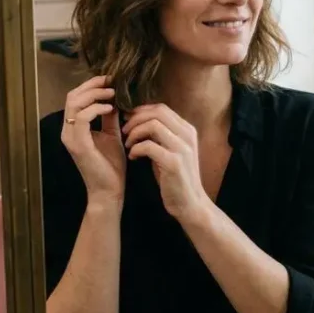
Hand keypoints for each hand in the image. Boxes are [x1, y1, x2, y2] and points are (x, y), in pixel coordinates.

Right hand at [60, 75, 124, 201]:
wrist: (110, 191)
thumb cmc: (111, 166)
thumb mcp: (112, 135)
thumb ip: (109, 117)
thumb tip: (114, 99)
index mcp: (74, 127)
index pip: (75, 97)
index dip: (91, 85)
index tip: (111, 79)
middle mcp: (67, 131)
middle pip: (72, 96)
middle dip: (92, 85)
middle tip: (111, 81)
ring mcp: (70, 137)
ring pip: (75, 104)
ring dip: (95, 94)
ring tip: (113, 93)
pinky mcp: (78, 145)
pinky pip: (82, 118)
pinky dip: (96, 108)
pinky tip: (111, 108)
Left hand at [121, 104, 208, 221]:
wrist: (189, 204)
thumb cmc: (175, 178)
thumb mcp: (171, 151)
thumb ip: (161, 135)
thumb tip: (139, 120)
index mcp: (187, 130)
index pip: (161, 108)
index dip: (141, 111)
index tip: (128, 120)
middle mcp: (188, 135)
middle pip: (157, 112)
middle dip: (136, 119)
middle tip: (124, 130)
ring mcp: (182, 148)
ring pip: (153, 125)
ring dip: (135, 133)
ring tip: (127, 144)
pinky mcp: (174, 163)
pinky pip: (149, 146)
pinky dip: (136, 149)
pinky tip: (132, 157)